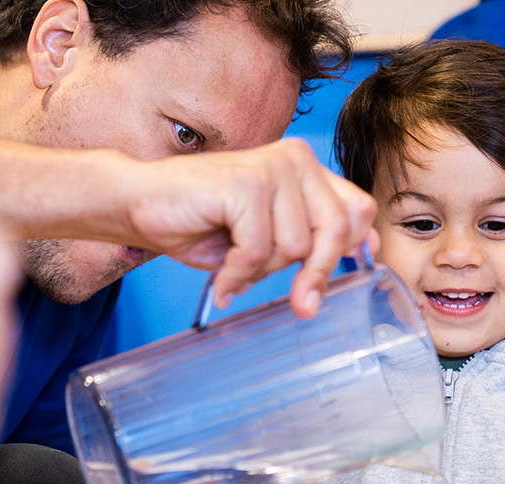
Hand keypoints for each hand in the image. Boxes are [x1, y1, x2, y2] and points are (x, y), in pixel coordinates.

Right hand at [122, 138, 377, 316]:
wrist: (139, 203)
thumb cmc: (200, 221)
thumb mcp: (267, 235)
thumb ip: (309, 236)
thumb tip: (365, 252)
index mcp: (305, 167)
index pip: (358, 209)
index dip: (349, 251)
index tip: (328, 281)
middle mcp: (295, 159)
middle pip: (336, 230)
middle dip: (314, 274)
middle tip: (300, 305)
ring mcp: (273, 168)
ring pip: (296, 246)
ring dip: (262, 272)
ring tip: (233, 269)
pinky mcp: (247, 184)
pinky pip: (259, 250)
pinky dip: (237, 274)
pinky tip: (221, 279)